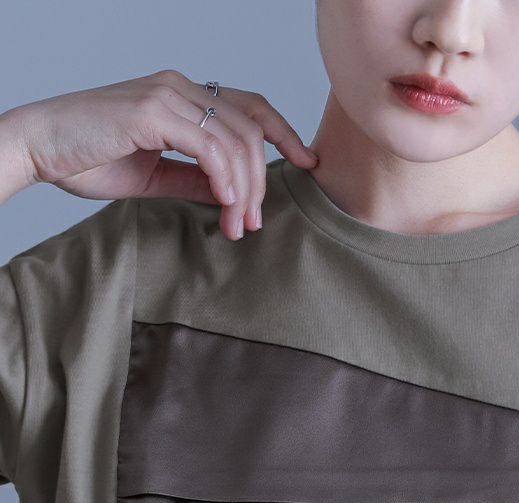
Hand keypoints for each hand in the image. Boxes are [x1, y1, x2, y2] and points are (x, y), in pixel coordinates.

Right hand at [12, 69, 318, 239]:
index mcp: (182, 97)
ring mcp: (167, 95)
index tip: (306, 162)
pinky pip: (209, 147)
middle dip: (262, 180)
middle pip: (249, 128)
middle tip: (255, 221)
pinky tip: (227, 205)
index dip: (282, 133)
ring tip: (240, 224)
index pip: (249, 108)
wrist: (37, 148)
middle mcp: (180, 87)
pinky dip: (225, 179)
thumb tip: (233, 194)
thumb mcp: (155, 176)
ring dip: (245, 189)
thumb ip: (195, 180)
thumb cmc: (87, 158)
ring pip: (235, 140)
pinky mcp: (153, 112)